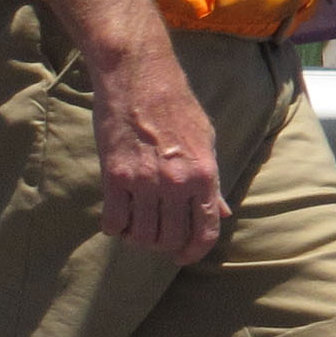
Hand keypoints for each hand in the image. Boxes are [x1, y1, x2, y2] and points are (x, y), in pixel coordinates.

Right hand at [94, 54, 226, 263]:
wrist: (138, 79)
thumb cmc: (175, 107)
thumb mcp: (206, 141)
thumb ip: (211, 182)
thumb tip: (221, 213)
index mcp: (204, 173)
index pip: (205, 230)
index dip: (194, 252)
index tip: (183, 257)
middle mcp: (176, 182)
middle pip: (170, 237)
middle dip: (163, 246)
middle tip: (156, 241)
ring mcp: (144, 181)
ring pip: (141, 234)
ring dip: (138, 238)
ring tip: (136, 229)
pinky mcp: (114, 176)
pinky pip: (114, 220)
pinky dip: (115, 228)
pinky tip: (118, 220)